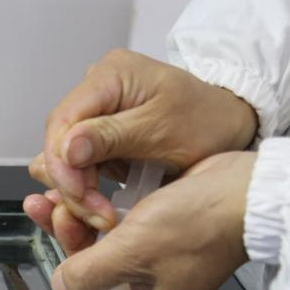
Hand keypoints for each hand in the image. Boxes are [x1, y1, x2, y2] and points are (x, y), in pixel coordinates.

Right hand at [30, 49, 257, 229]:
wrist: (230, 125)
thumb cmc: (207, 120)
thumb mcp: (160, 129)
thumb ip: (109, 136)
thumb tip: (67, 148)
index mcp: (109, 76)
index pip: (62, 123)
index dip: (63, 165)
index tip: (79, 197)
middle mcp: (95, 90)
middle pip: (58, 142)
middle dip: (72, 183)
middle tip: (97, 213)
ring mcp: (96, 113)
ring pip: (63, 158)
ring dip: (77, 189)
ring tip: (102, 211)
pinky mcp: (99, 135)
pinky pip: (78, 165)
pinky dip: (86, 187)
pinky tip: (100, 202)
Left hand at [30, 151, 254, 289]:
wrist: (250, 189)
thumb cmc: (198, 225)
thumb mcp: (132, 252)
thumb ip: (91, 273)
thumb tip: (63, 286)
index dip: (73, 287)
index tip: (56, 260)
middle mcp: (152, 289)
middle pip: (95, 273)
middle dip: (70, 242)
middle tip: (56, 212)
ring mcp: (157, 260)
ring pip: (103, 246)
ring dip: (79, 222)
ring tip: (58, 199)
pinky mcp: (161, 231)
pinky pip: (120, 227)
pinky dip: (100, 211)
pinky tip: (81, 193)